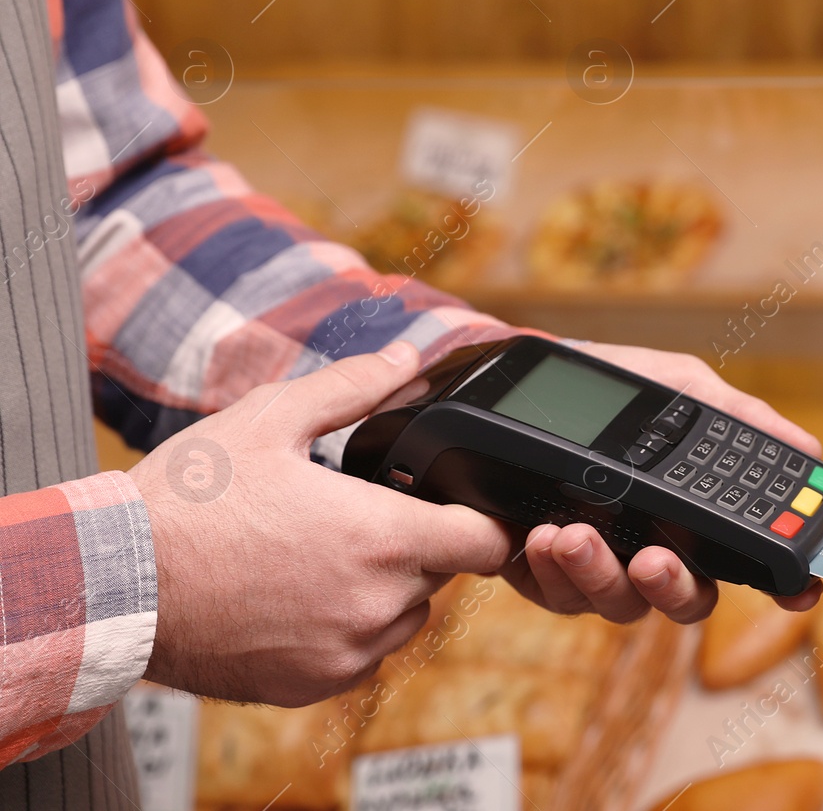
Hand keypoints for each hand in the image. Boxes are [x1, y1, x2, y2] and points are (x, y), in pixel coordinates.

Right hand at [129, 342, 516, 706]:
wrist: (113, 584)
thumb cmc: (188, 499)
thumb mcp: (271, 417)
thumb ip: (355, 386)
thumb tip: (408, 356)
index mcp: (381, 537)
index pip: (487, 541)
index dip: (480, 518)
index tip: (456, 503)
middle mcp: (376, 604)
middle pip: (444, 574)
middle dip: (420, 543)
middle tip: (362, 515)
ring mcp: (346, 652)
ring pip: (405, 616)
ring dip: (386, 588)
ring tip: (324, 553)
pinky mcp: (312, 686)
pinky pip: (361, 654)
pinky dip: (347, 627)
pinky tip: (299, 594)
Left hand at [499, 341, 822, 623]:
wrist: (527, 380)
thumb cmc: (617, 384)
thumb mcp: (682, 386)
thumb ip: (739, 416)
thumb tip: (808, 446)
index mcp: (696, 519)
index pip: (748, 565)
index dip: (783, 588)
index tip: (797, 592)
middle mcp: (657, 552)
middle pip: (685, 601)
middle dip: (670, 587)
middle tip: (652, 560)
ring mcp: (601, 569)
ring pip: (616, 605)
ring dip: (595, 574)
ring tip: (568, 534)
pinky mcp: (545, 574)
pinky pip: (553, 596)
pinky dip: (546, 571)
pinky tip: (536, 534)